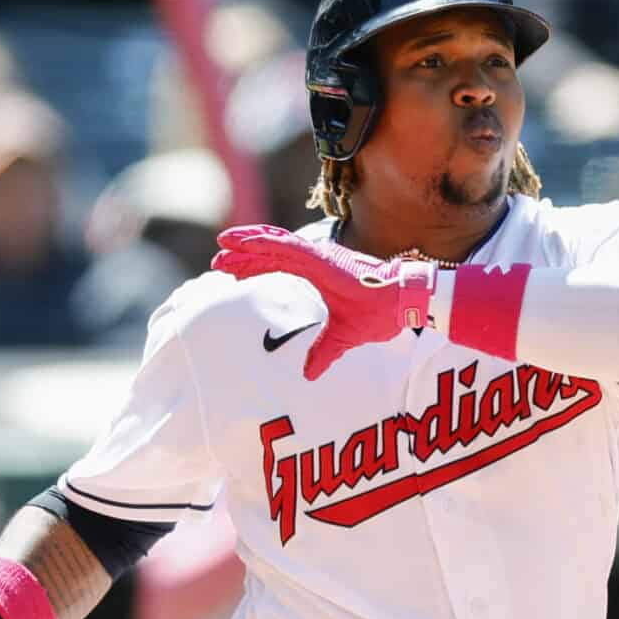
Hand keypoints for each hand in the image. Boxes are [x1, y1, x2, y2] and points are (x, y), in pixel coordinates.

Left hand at [210, 224, 435, 379]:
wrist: (401, 302)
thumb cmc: (379, 314)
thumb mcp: (342, 339)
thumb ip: (324, 353)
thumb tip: (308, 374)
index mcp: (318, 272)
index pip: (278, 265)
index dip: (254, 266)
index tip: (232, 272)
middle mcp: (315, 259)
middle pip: (270, 252)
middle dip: (242, 256)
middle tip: (217, 260)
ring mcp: (317, 256)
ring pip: (273, 245)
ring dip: (245, 246)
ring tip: (221, 247)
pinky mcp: (320, 258)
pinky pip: (285, 247)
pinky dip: (262, 244)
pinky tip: (242, 244)